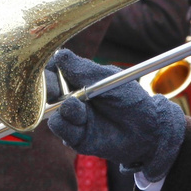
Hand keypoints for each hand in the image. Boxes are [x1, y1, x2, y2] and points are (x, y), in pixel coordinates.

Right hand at [44, 49, 184, 180]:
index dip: (47, 67)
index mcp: (79, 78)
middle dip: (46, 88)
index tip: (50, 68)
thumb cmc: (131, 100)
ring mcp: (72, 116)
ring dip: (62, 107)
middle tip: (55, 90)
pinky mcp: (74, 135)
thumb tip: (60, 55)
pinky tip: (81, 123)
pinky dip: (66, 124)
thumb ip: (84, 70)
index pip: (53, 68)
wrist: (146, 131)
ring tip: (79, 108)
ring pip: (49, 109)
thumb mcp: (109, 80)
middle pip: (44, 89)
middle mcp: (71, 96)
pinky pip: (59, 127)